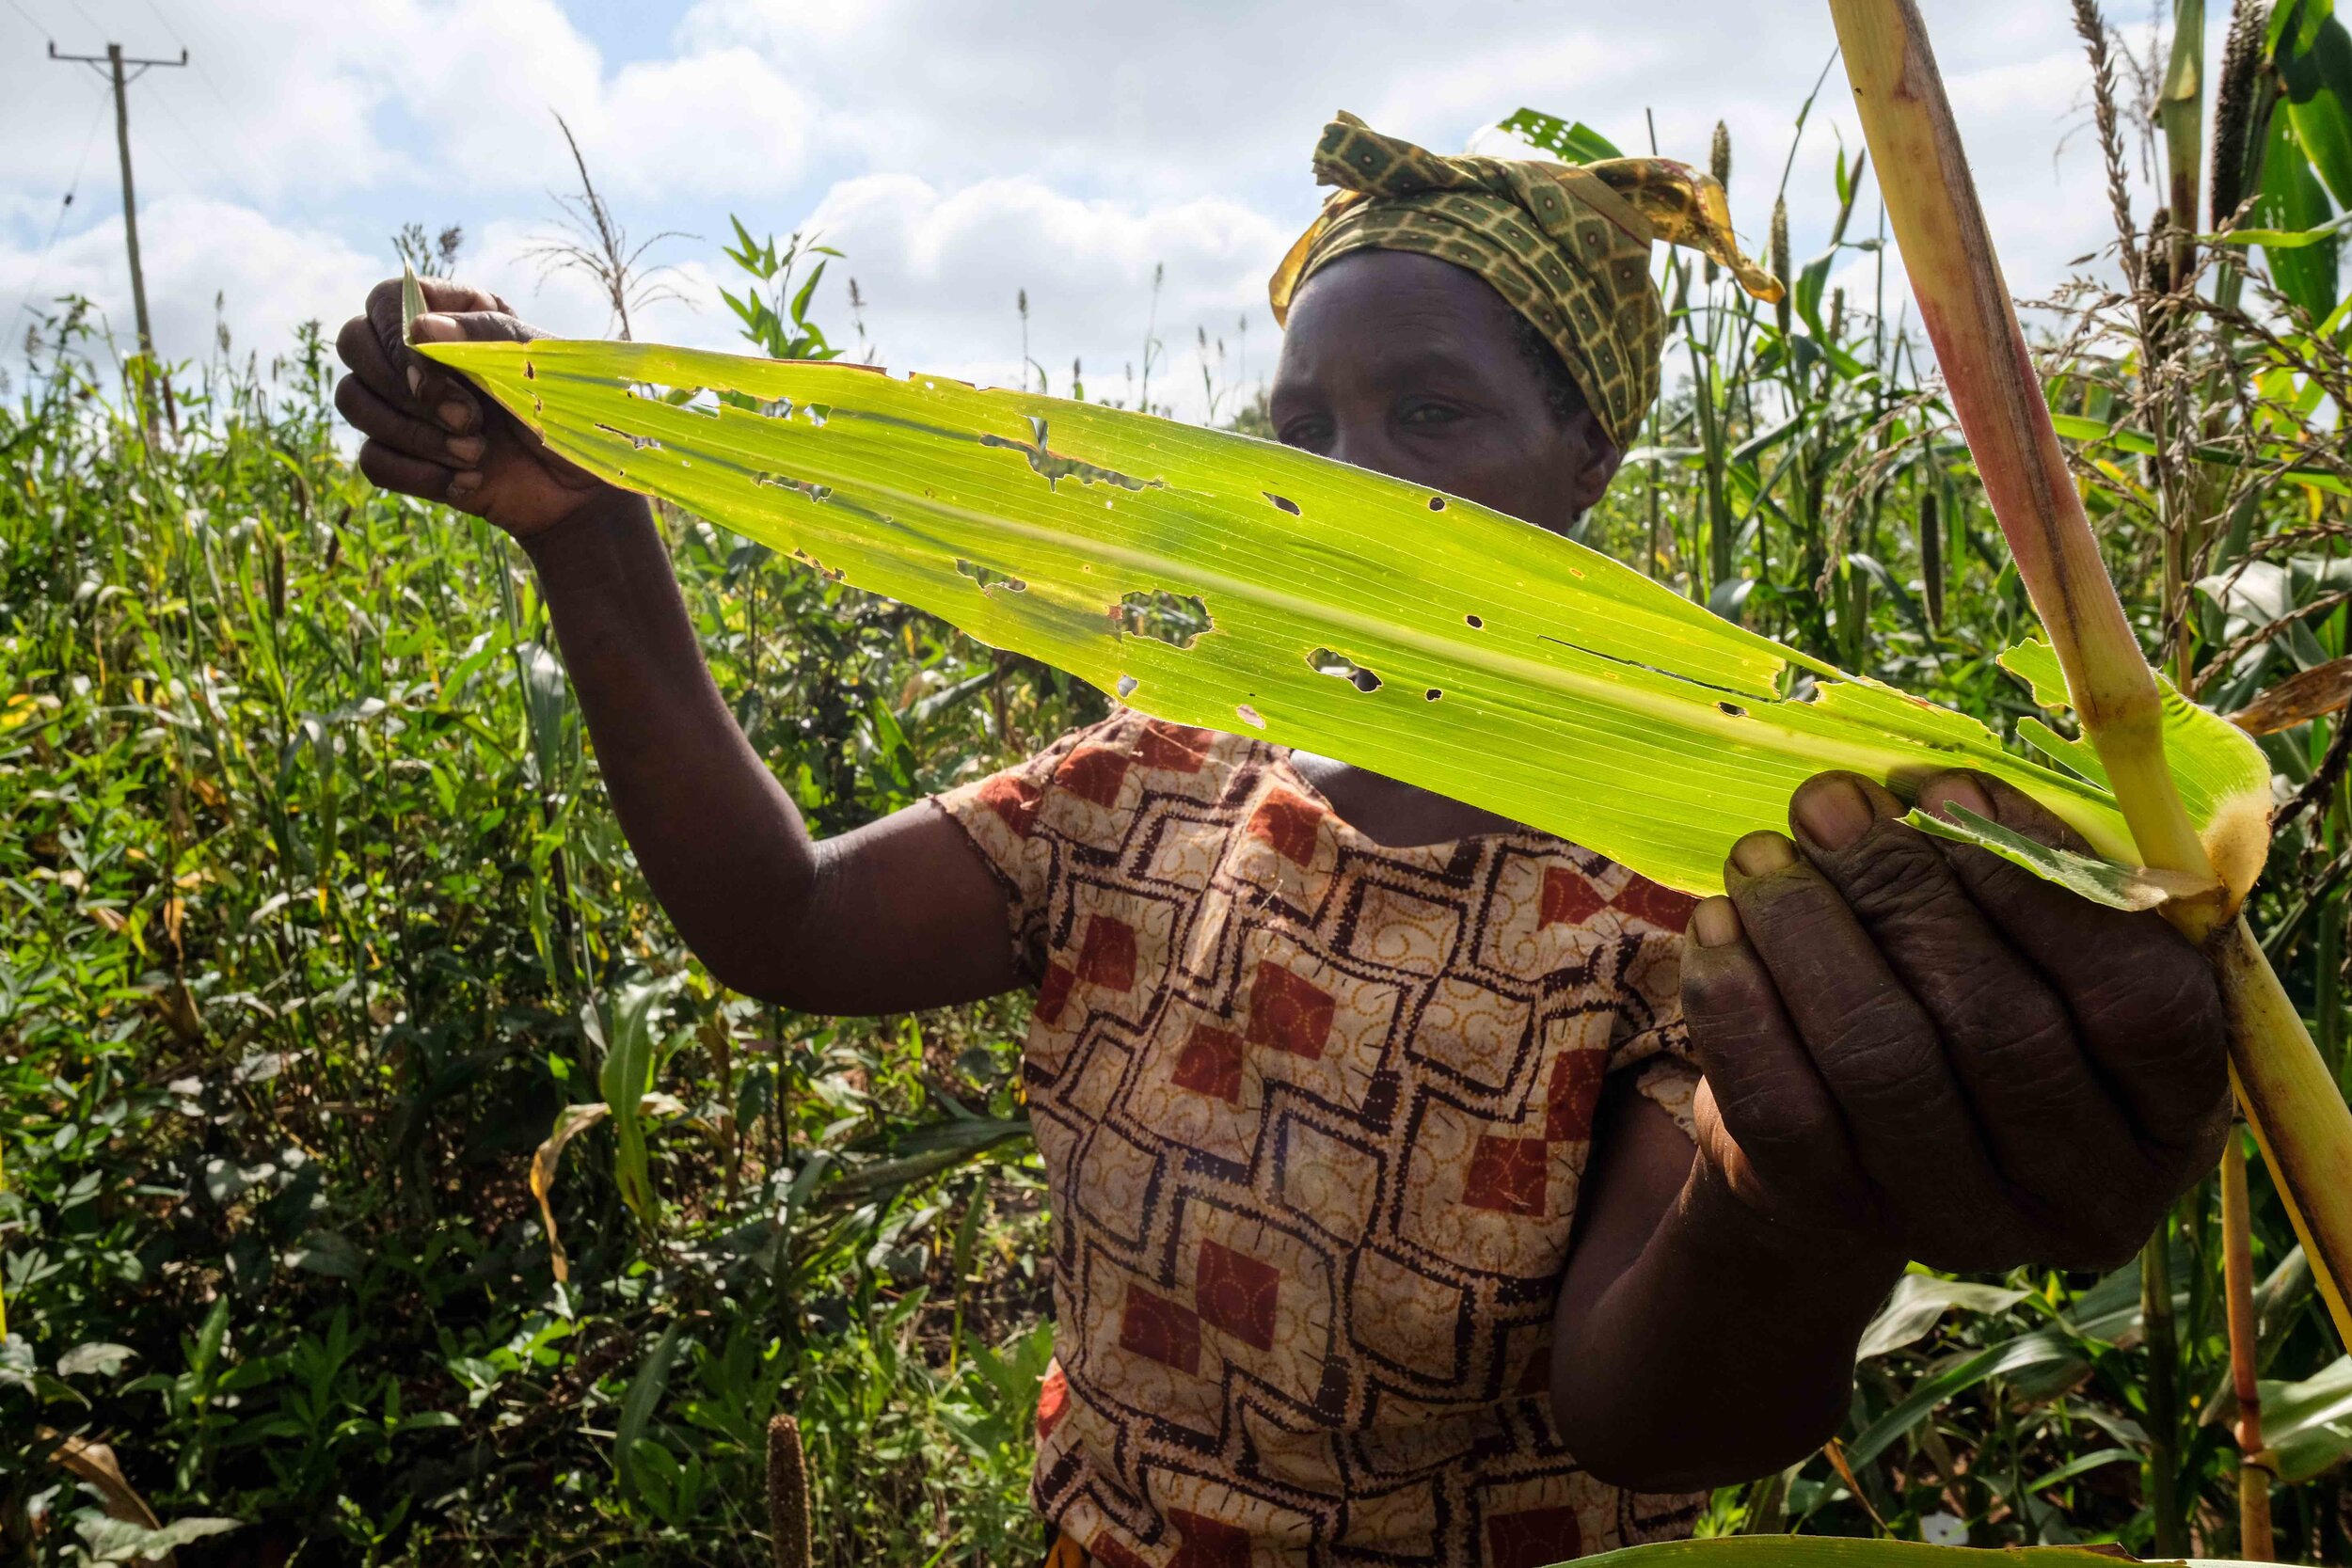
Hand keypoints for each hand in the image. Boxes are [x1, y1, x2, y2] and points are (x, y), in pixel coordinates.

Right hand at [334, 278, 614, 538]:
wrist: (583, 492)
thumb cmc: (571, 417)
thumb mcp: (542, 367)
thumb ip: (486, 336)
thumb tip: (420, 327)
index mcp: (456, 316)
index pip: (386, 300)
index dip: (395, 339)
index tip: (431, 377)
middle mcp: (420, 355)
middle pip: (353, 344)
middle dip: (403, 390)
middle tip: (469, 420)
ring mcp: (407, 405)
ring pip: (353, 402)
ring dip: (414, 435)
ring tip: (477, 453)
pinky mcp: (405, 455)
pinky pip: (372, 459)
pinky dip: (418, 475)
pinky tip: (468, 482)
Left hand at [1680, 770, 2230, 1272]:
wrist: (1848, 1165)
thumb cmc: (1968, 1022)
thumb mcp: (2035, 964)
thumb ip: (2027, 886)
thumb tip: (1942, 793)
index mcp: (2174, 1122)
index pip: (2140, 1000)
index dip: (2039, 881)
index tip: (1947, 786)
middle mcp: (2085, 1194)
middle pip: (2000, 1026)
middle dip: (1904, 890)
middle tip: (1831, 803)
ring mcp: (1959, 1220)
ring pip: (1883, 1061)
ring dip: (1811, 932)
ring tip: (1763, 853)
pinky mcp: (1838, 1217)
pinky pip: (1782, 1103)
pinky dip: (1740, 999)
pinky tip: (1719, 924)